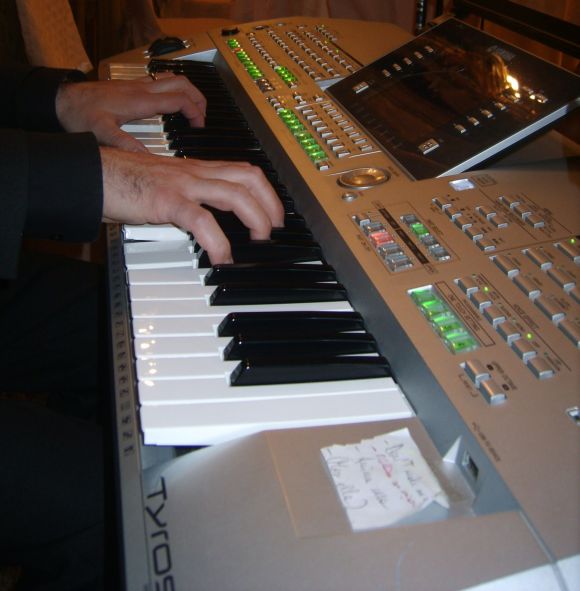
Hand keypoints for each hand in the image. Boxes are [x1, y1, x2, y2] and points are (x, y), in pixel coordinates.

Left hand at [56, 73, 205, 151]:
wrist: (62, 99)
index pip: (179, 99)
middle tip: (203, 117)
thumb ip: (125, 146)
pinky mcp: (131, 87)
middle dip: (198, 99)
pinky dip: (174, 91)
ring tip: (194, 110)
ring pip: (173, 79)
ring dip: (188, 92)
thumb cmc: (79, 114)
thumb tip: (148, 160)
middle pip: (182, 84)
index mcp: (140, 101)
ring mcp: (137, 86)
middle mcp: (141, 89)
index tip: (199, 127)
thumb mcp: (102, 133)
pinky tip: (171, 105)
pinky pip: (161, 83)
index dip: (195, 112)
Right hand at [100, 147, 284, 263]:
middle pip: (249, 177)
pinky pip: (202, 220)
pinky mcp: (167, 200)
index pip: (243, 170)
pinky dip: (218, 242)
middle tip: (275, 229)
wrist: (91, 175)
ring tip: (259, 242)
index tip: (274, 213)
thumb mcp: (166, 186)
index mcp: (196, 169)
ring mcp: (182, 184)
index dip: (266, 190)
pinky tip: (222, 259)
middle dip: (271, 203)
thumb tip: (205, 220)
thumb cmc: (124, 182)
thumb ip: (188, 198)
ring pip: (235, 194)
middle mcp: (195, 172)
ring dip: (256, 219)